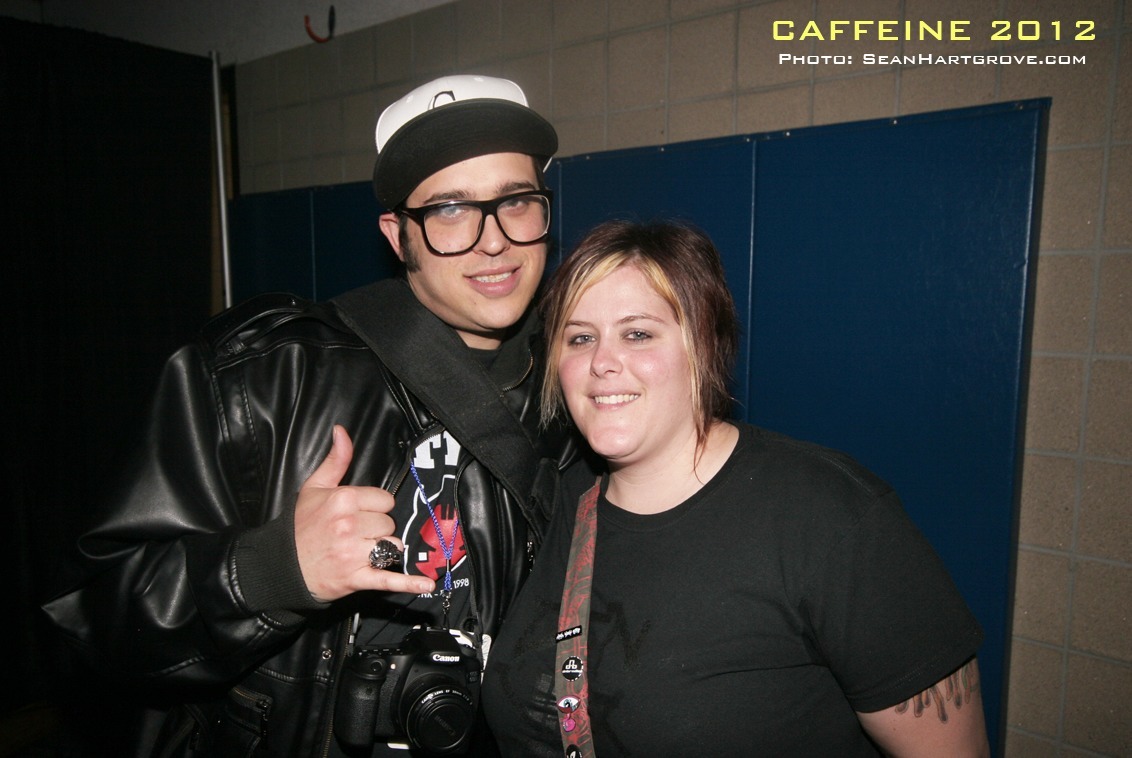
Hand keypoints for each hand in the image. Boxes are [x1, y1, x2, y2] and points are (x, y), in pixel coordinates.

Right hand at [294, 425, 435, 601]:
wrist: (281, 565)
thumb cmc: (300, 526)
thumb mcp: (314, 487)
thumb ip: (336, 460)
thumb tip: (342, 431)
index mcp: (343, 500)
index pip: (385, 500)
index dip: (375, 507)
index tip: (360, 513)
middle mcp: (350, 525)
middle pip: (389, 523)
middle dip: (377, 529)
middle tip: (355, 534)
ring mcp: (353, 553)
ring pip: (392, 547)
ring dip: (383, 550)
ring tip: (362, 551)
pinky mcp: (356, 578)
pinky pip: (388, 579)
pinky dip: (408, 583)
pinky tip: (426, 584)